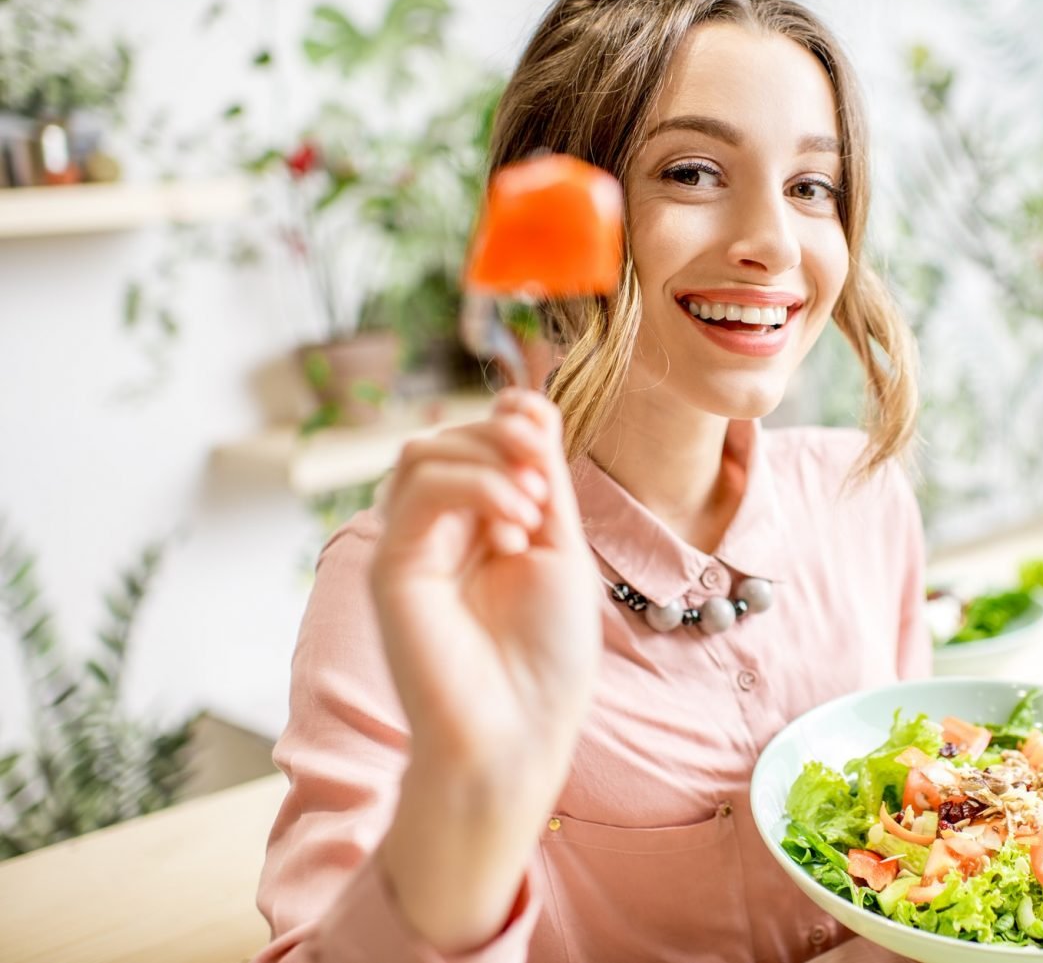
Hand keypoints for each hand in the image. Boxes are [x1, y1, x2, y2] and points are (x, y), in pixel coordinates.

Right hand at [370, 388, 601, 949]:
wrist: (521, 730)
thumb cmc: (547, 656)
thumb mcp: (560, 549)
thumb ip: (541, 478)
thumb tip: (528, 400)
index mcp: (480, 527)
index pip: (476, 441)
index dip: (508, 418)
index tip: (543, 432)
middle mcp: (440, 533)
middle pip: (447, 439)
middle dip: (501, 435)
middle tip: (544, 476)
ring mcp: (411, 549)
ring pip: (422, 455)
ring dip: (487, 458)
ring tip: (533, 508)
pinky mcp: (393, 569)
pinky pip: (418, 493)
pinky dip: (474, 487)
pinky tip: (515, 525)